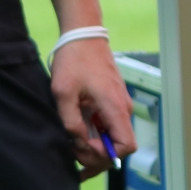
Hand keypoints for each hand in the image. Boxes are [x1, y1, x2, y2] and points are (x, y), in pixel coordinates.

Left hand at [51, 37, 136, 174]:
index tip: (84, 146)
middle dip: (97, 156)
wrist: (83, 33)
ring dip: (96, 148)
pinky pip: (109, 126)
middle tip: (72, 152)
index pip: (127, 146)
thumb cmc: (74, 60)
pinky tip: (78, 138)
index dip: (106, 154)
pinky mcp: (113, 100)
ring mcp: (119, 104)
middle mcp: (122, 107)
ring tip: (72, 147)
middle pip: (120, 146)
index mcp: (114, 106)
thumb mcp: (64, 93)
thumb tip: (80, 144)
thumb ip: (71, 123)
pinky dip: (96, 137)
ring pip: (114, 137)